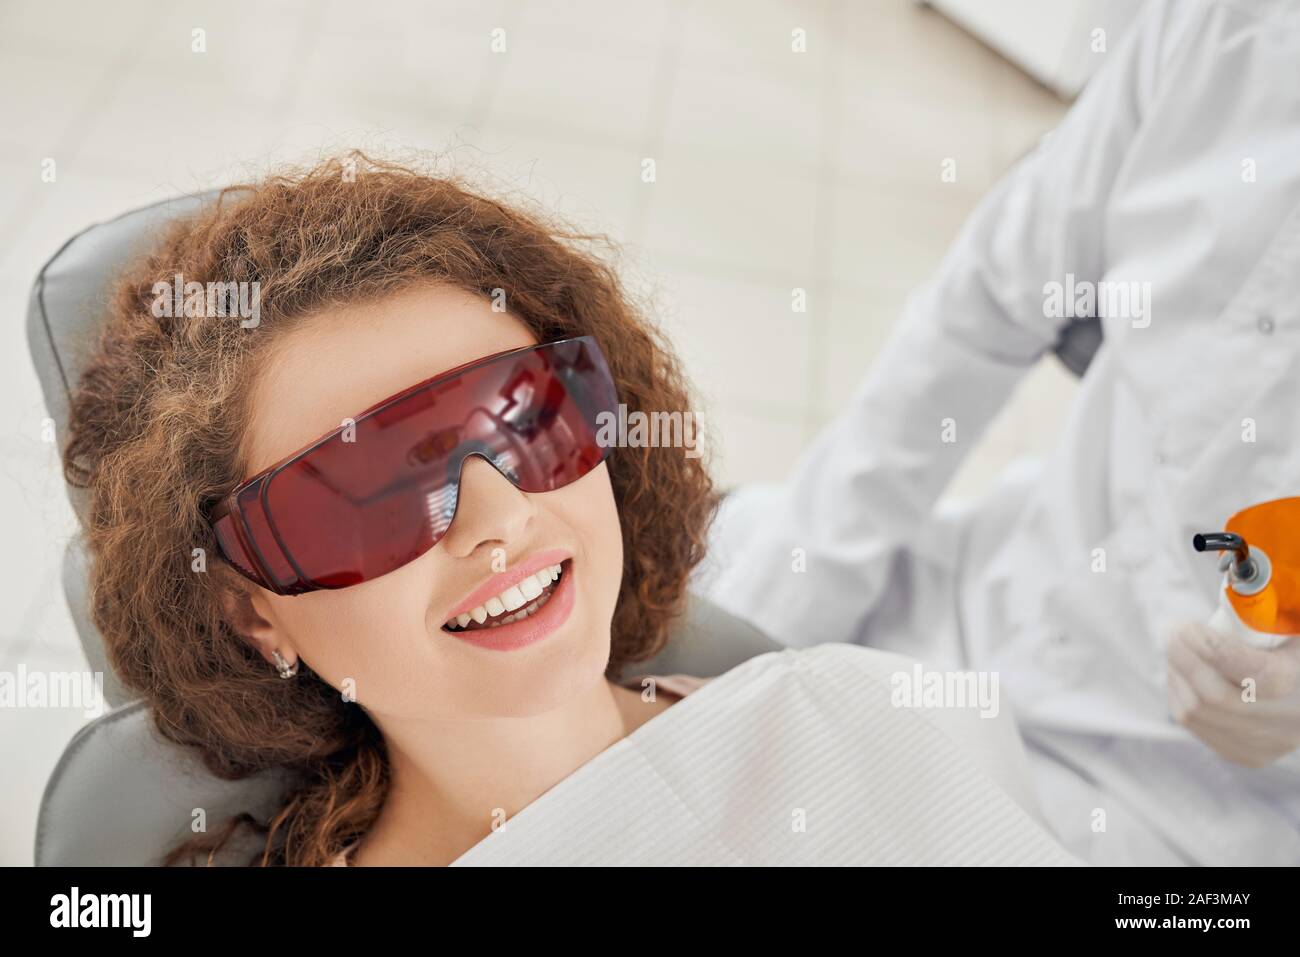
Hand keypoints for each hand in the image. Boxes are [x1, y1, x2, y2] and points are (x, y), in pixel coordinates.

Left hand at [1165, 621, 1299, 766]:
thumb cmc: (1288, 648)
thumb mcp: (1287, 627)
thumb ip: (1265, 616)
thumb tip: (1236, 593)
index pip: (1255, 675)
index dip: (1212, 649)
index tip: (1187, 626)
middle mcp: (1286, 724)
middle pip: (1215, 698)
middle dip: (1184, 660)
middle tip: (1172, 631)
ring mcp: (1263, 745)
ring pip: (1195, 712)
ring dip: (1177, 675)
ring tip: (1177, 648)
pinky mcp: (1241, 753)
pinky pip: (1192, 723)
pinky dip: (1179, 693)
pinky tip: (1183, 673)